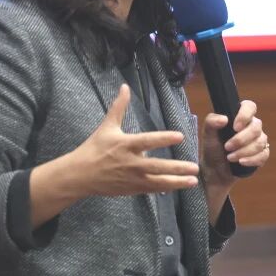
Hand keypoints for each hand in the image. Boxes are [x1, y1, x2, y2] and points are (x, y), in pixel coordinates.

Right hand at [73, 84, 199, 196]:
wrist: (80, 175)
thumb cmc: (94, 148)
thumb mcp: (106, 126)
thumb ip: (119, 107)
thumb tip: (125, 87)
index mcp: (125, 145)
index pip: (148, 141)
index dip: (164, 139)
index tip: (181, 136)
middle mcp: (131, 162)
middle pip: (157, 166)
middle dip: (176, 168)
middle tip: (194, 167)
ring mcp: (132, 178)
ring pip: (157, 181)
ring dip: (176, 182)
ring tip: (193, 181)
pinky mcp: (132, 189)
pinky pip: (152, 189)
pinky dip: (166, 188)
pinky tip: (180, 186)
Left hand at [200, 99, 269, 188]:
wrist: (215, 170)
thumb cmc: (212, 148)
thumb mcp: (208, 134)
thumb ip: (211, 122)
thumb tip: (224, 119)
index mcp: (240, 116)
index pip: (250, 106)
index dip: (245, 115)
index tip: (235, 127)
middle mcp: (252, 126)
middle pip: (256, 127)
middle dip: (241, 139)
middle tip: (227, 147)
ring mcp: (259, 140)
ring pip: (260, 142)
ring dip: (244, 151)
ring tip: (230, 157)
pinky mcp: (262, 154)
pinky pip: (264, 154)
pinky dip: (252, 159)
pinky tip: (241, 162)